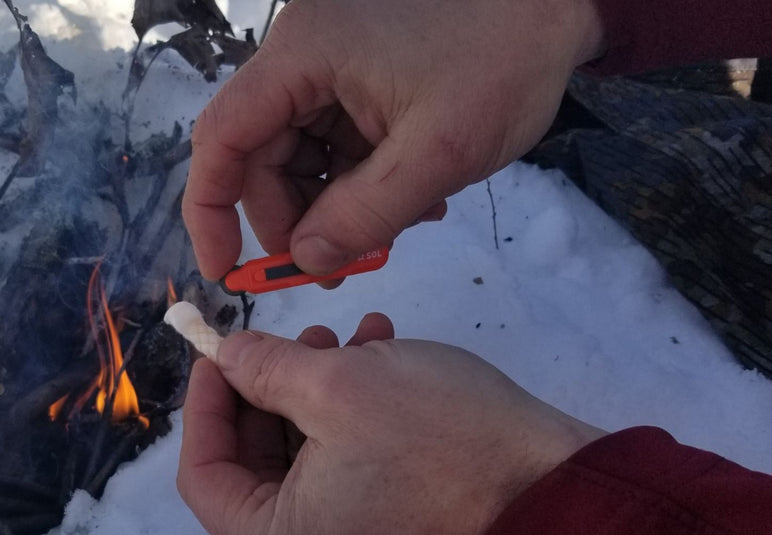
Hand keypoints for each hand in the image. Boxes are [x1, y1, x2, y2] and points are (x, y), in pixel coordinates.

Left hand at [177, 314, 605, 534]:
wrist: (564, 493)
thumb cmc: (444, 445)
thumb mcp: (341, 388)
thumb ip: (265, 368)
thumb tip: (227, 356)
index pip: (203, 475)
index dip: (205, 405)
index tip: (219, 350)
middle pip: (258, 464)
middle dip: (274, 387)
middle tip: (300, 336)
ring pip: (311, 455)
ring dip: (322, 388)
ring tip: (355, 338)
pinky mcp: (396, 525)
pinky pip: (354, 465)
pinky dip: (360, 411)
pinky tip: (386, 358)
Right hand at [183, 0, 604, 278]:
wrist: (559, 0)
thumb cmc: (505, 60)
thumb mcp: (437, 154)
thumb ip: (364, 216)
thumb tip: (306, 261)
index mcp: (303, 55)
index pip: (223, 137)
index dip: (212, 209)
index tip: (224, 269)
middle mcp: (302, 52)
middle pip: (261, 151)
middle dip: (293, 215)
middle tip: (338, 263)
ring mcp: (330, 59)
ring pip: (299, 151)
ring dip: (334, 201)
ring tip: (396, 225)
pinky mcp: (358, 69)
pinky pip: (335, 136)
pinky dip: (358, 176)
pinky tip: (407, 195)